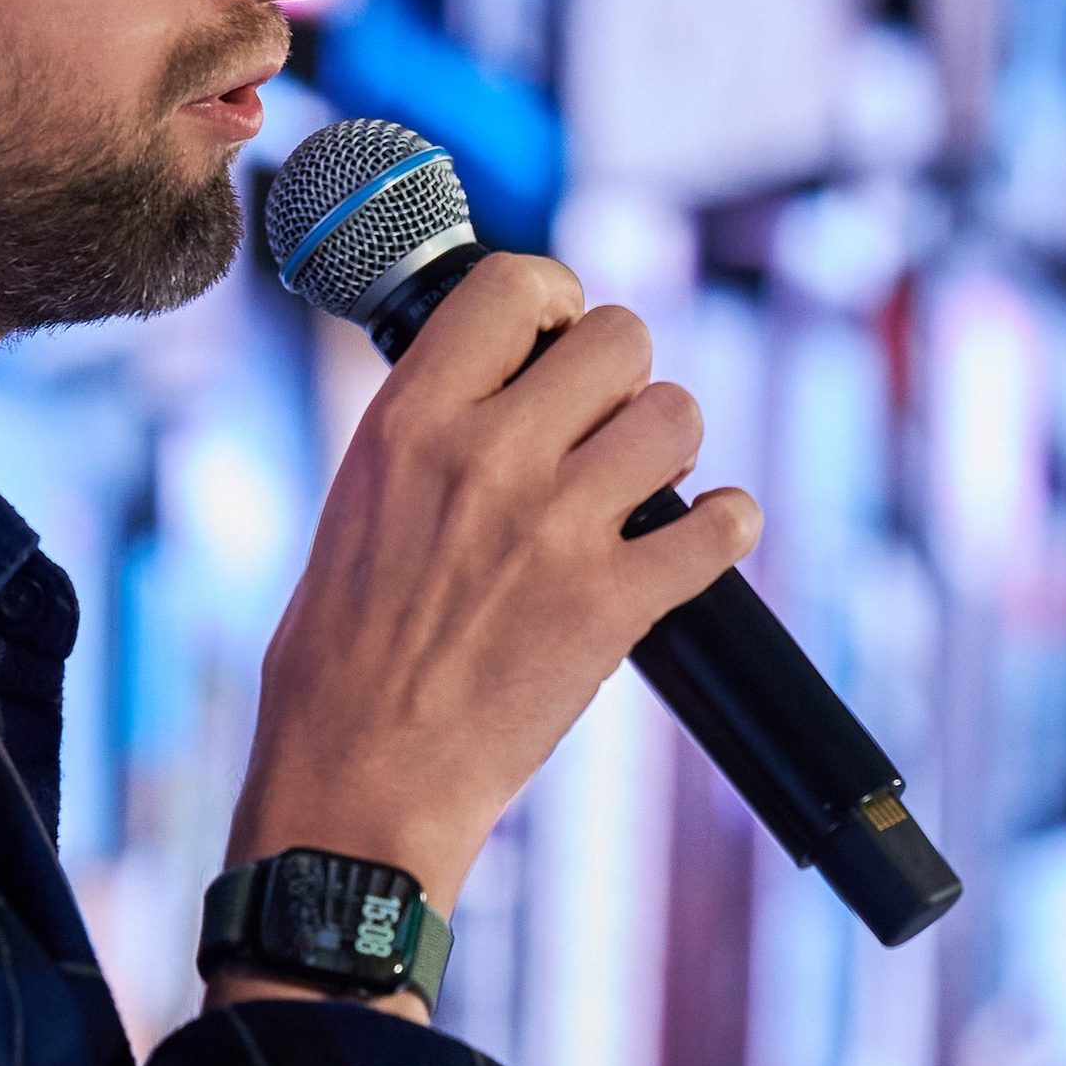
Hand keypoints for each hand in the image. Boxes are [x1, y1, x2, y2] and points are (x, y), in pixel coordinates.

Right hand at [223, 259, 759, 918]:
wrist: (357, 780)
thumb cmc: (339, 662)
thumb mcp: (357, 505)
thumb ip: (429, 433)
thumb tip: (500, 389)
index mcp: (408, 420)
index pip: (512, 285)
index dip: (554, 302)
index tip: (557, 339)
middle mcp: (488, 456)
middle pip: (619, 337)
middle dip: (623, 377)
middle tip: (601, 429)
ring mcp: (557, 529)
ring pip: (677, 415)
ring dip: (671, 448)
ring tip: (640, 490)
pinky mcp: (613, 604)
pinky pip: (722, 525)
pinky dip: (726, 529)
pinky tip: (702, 541)